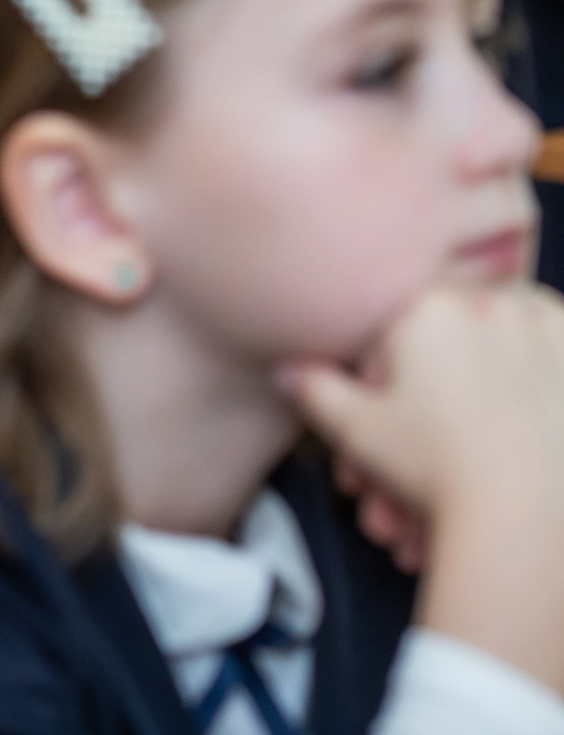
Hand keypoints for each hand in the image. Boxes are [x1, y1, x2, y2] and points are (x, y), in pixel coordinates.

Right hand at [280, 285, 563, 692]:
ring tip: (468, 466)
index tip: (385, 423)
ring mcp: (552, 332)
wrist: (527, 521)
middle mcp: (494, 304)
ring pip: (502, 357)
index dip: (380, 383)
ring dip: (478, 407)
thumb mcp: (355, 430)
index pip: (392, 332)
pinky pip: (551, 370)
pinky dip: (534, 402)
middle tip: (420, 462)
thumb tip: (287, 371)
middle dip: (429, 409)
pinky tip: (515, 446)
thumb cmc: (439, 470)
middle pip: (450, 347)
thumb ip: (315, 390)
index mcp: (430, 306)